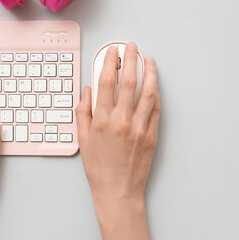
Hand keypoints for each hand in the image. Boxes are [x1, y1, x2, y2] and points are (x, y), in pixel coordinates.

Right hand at [76, 43, 159, 239]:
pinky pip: (155, 110)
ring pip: (147, 93)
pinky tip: (154, 85)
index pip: (105, 83)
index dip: (108, 63)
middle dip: (130, 60)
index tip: (111, 52)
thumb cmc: (99, 168)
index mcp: (102, 120)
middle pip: (128, 82)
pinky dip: (155, 94)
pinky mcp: (152, 136)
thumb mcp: (82, 140)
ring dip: (149, 73)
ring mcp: (139, 128)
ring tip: (148, 60)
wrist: (118, 191)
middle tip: (131, 48)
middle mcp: (121, 121)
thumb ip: (83, 112)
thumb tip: (87, 91)